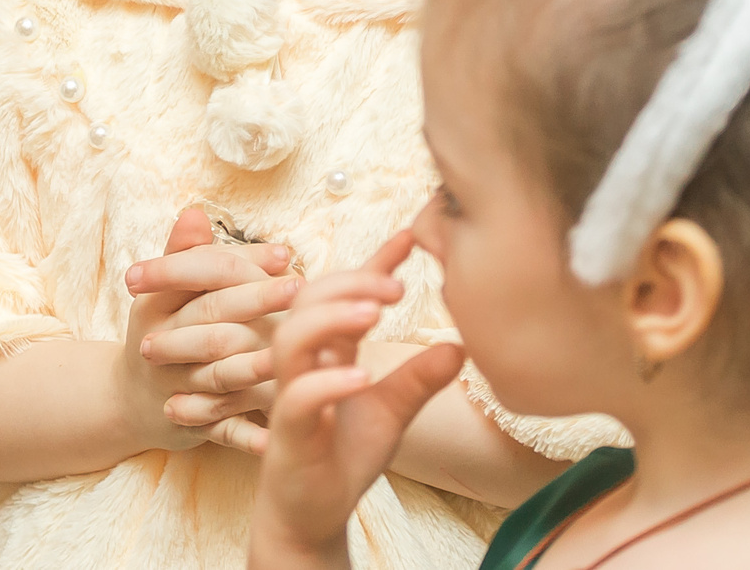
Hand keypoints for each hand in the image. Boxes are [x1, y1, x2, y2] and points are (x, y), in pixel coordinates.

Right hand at [118, 206, 300, 452]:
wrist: (129, 401)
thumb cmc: (162, 330)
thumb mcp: (163, 292)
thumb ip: (187, 255)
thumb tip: (196, 211)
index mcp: (158, 306)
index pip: (200, 276)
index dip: (242, 263)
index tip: (286, 254)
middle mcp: (163, 346)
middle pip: (211, 321)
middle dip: (255, 303)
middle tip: (299, 289)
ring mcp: (177, 388)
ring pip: (218, 375)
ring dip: (255, 364)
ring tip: (295, 352)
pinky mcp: (193, 426)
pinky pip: (222, 432)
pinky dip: (248, 436)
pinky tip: (280, 433)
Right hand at [245, 230, 464, 566]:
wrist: (313, 514)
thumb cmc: (344, 457)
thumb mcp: (394, 412)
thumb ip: (419, 378)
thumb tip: (462, 346)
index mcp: (328, 352)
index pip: (344, 293)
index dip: (375, 262)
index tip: (412, 235)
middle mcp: (304, 364)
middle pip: (309, 301)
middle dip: (349, 283)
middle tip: (395, 285)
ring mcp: (290, 395)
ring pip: (292, 338)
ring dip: (332, 319)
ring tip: (375, 313)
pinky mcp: (288, 433)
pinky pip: (299, 397)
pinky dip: (329, 381)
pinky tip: (362, 376)